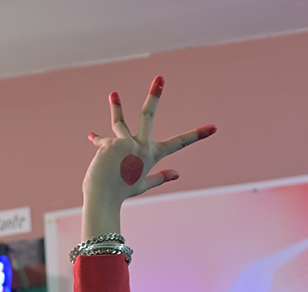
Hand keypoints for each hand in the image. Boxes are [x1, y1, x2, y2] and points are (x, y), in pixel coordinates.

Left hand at [81, 77, 215, 237]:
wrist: (102, 199)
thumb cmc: (122, 192)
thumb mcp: (142, 185)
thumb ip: (159, 177)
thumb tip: (177, 173)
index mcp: (152, 154)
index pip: (178, 143)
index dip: (197, 135)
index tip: (214, 127)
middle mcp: (140, 146)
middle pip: (147, 115)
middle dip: (154, 95)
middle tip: (160, 77)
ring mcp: (124, 144)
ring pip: (119, 121)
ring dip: (116, 106)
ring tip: (113, 93)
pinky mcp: (108, 145)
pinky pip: (103, 141)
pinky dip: (99, 143)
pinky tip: (93, 139)